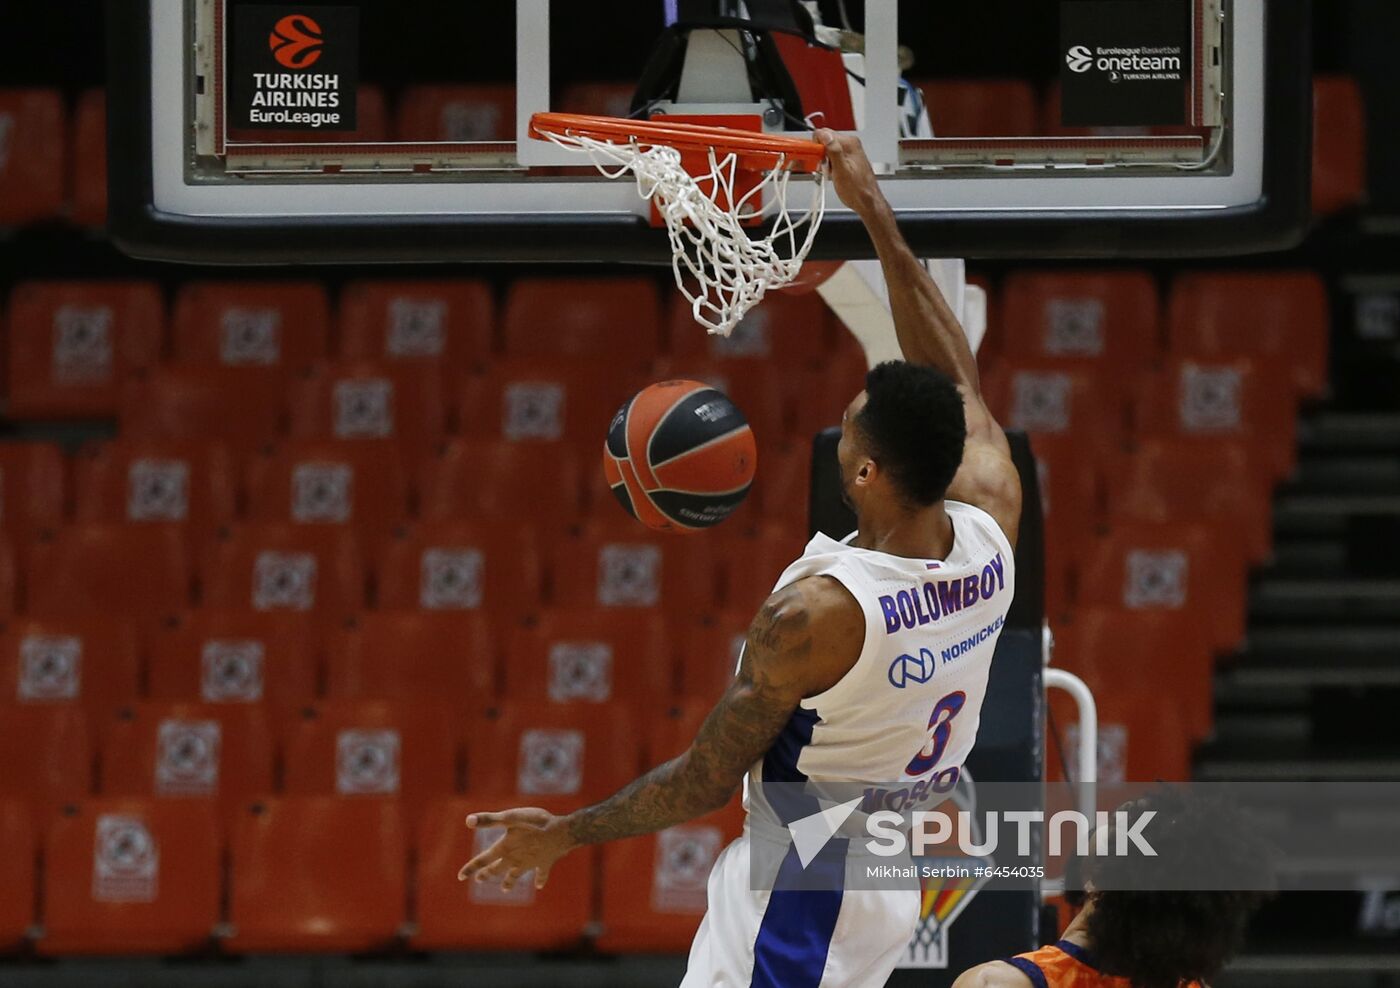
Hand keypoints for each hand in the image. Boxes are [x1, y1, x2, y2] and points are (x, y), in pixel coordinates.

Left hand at [457, 807, 577, 890]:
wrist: (561, 833)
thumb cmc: (535, 823)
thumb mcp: (511, 817)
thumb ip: (489, 820)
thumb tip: (468, 821)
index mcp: (505, 848)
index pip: (483, 860)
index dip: (471, 868)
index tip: (460, 876)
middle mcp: (515, 859)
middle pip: (498, 869)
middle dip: (488, 874)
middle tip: (480, 879)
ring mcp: (531, 863)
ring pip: (517, 875)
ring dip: (510, 882)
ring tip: (505, 888)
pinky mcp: (545, 863)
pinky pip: (541, 874)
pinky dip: (539, 879)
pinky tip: (539, 885)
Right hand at [814, 129, 886, 218]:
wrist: (867, 201)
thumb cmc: (857, 190)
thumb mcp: (841, 171)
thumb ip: (833, 150)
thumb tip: (825, 135)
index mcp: (849, 144)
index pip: (824, 133)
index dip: (816, 146)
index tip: (816, 157)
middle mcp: (850, 144)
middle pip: (825, 140)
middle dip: (820, 154)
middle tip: (824, 168)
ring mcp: (849, 151)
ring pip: (827, 149)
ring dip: (824, 161)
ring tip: (830, 173)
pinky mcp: (847, 159)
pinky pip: (832, 156)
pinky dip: (829, 165)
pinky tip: (833, 174)